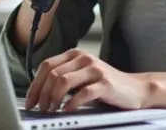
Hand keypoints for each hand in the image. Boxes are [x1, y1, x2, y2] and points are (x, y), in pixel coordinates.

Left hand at [24, 49, 151, 112]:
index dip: (34, 84)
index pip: (47, 65)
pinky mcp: (105, 83)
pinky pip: (82, 93)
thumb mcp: (82, 76)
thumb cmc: (105, 85)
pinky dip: (71, 103)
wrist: (135, 89)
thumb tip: (39, 93)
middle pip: (53, 74)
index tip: (30, 101)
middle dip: (42, 94)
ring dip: (53, 99)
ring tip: (51, 110)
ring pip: (63, 81)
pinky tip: (67, 110)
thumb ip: (64, 77)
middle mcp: (84, 58)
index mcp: (75, 54)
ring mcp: (95, 69)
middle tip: (40, 109)